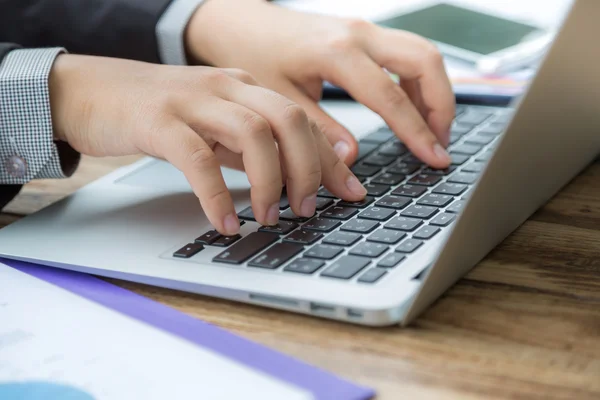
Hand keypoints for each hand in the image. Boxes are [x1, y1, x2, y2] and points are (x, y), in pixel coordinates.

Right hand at [49, 55, 366, 234]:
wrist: (91, 90)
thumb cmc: (160, 114)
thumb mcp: (216, 127)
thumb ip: (252, 147)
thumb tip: (293, 178)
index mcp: (247, 88)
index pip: (303, 121)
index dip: (331, 160)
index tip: (352, 193)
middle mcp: (227, 88)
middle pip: (288, 121)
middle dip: (308, 170)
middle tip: (307, 210)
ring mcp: (193, 101)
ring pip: (252, 134)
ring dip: (269, 183)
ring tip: (268, 218)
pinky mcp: (159, 121)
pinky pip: (198, 158)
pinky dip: (216, 195)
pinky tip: (223, 223)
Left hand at [186, 0, 454, 167]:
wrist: (244, 24)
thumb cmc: (255, 56)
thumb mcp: (281, 100)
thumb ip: (319, 130)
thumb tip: (351, 158)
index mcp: (336, 53)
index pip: (391, 97)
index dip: (418, 132)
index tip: (435, 158)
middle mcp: (358, 34)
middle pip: (425, 61)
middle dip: (442, 105)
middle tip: (440, 144)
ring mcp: (364, 29)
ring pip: (423, 53)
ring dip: (436, 92)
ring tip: (432, 132)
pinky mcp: (364, 33)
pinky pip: (407, 53)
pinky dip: (419, 82)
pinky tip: (412, 109)